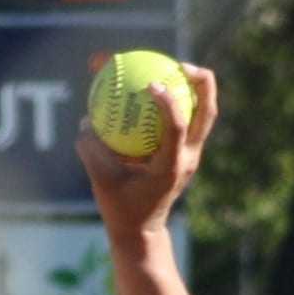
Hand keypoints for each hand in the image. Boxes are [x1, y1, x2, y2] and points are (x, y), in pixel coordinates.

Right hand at [75, 59, 214, 246]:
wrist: (141, 231)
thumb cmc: (120, 208)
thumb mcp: (101, 183)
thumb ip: (92, 152)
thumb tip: (86, 121)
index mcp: (171, 166)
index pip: (176, 129)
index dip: (168, 104)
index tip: (151, 84)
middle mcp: (188, 157)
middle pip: (207, 111)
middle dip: (201, 82)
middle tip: (178, 63)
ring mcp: (191, 153)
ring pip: (202, 111)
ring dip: (192, 85)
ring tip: (171, 63)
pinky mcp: (185, 150)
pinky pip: (185, 116)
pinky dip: (173, 98)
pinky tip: (153, 82)